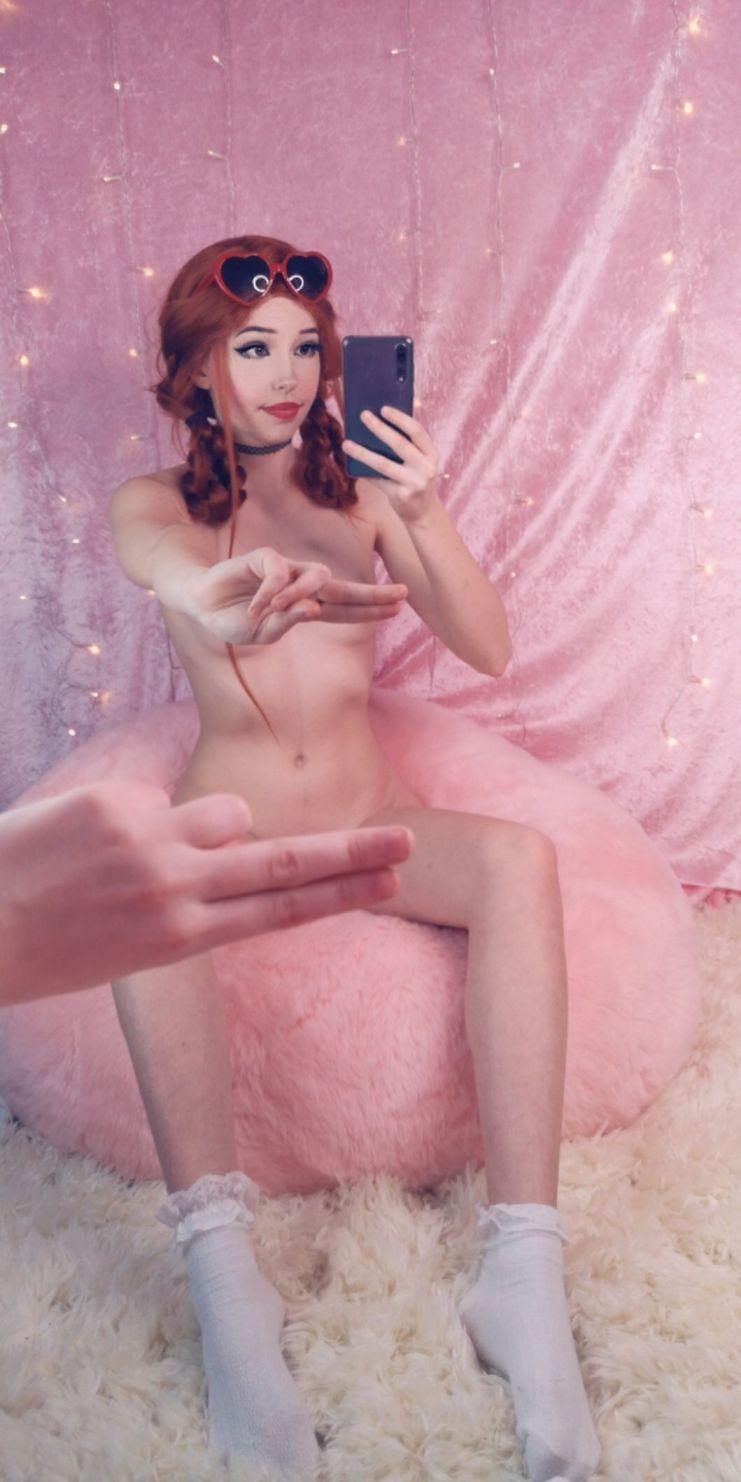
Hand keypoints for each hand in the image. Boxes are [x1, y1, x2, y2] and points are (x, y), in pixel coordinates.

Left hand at [0, 782, 415, 1005]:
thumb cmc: (48, 946)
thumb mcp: (130, 948)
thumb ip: (191, 901)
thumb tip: (233, 839)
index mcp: (180, 937)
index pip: (279, 911)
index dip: (339, 894)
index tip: (389, 882)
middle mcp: (174, 888)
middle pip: (282, 861)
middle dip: (350, 852)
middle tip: (403, 840)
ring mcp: (146, 839)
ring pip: (225, 812)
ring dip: (212, 826)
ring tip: (150, 852)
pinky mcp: (114, 800)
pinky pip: (155, 797)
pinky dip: (136, 817)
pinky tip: (88, 843)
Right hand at [185, 546, 407, 644]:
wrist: (202, 603)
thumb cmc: (233, 619)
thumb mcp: (262, 633)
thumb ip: (286, 623)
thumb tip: (313, 610)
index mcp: (305, 607)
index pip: (344, 609)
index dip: (369, 609)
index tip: (397, 608)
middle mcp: (301, 586)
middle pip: (344, 588)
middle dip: (373, 593)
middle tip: (401, 594)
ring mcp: (286, 570)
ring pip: (316, 577)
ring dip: (300, 597)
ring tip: (273, 610)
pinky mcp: (267, 558)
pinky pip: (280, 574)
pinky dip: (270, 593)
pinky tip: (256, 607)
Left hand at [341, 404, 439, 522]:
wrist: (423, 514)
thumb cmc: (416, 481)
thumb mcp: (419, 463)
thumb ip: (407, 447)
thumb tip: (377, 426)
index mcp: (431, 455)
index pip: (417, 431)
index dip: (400, 419)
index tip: (383, 408)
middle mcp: (426, 468)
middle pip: (399, 444)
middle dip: (379, 428)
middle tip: (363, 415)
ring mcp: (414, 483)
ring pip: (383, 464)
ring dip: (362, 452)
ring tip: (346, 443)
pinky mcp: (402, 496)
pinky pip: (378, 480)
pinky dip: (365, 472)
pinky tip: (352, 465)